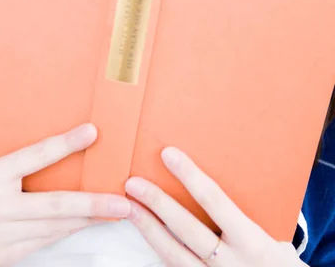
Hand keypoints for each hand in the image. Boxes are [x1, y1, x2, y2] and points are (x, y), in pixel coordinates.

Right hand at [0, 124, 129, 266]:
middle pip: (53, 204)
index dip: (64, 144)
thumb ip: (25, 164)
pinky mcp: (3, 258)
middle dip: (92, 204)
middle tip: (122, 202)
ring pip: (54, 227)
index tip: (92, 132)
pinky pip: (45, 242)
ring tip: (117, 213)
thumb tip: (67, 147)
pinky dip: (70, 232)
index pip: (33, 156)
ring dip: (89, 220)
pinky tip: (88, 224)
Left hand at [125, 148, 305, 265]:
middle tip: (134, 182)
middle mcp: (231, 263)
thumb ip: (246, 214)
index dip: (190, 176)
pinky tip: (146, 235)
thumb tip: (212, 177)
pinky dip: (158, 251)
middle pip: (187, 229)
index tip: (168, 154)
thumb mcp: (275, 239)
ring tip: (130, 207)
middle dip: (158, 203)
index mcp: (253, 242)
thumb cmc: (279, 265)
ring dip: (148, 228)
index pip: (215, 200)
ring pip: (173, 254)